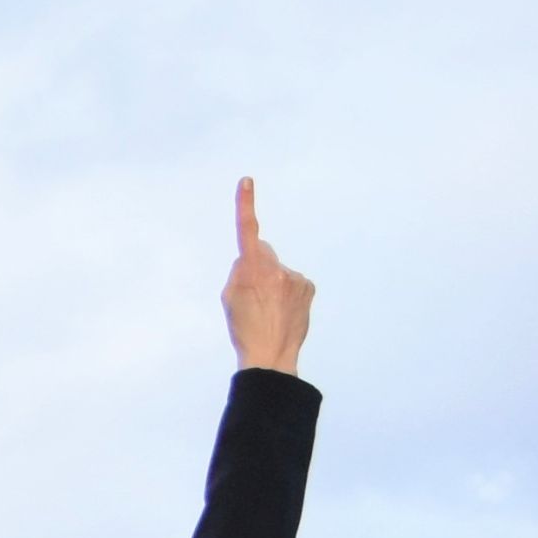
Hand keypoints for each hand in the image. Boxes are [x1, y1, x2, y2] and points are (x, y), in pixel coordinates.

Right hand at [222, 179, 312, 375]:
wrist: (271, 354)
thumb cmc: (245, 329)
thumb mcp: (229, 298)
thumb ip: (239, 271)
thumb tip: (251, 259)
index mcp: (251, 269)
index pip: (248, 230)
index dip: (246, 205)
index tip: (247, 182)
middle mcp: (276, 267)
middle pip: (263, 254)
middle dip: (257, 266)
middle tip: (251, 297)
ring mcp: (294, 277)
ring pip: (278, 270)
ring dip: (272, 283)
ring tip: (267, 310)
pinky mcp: (307, 287)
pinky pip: (292, 282)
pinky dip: (286, 292)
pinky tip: (281, 311)